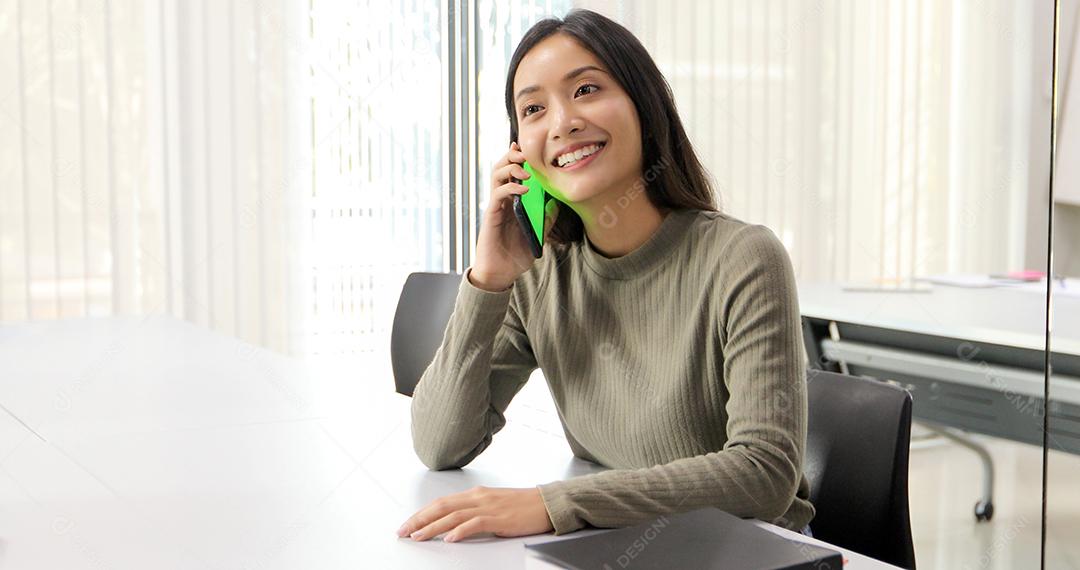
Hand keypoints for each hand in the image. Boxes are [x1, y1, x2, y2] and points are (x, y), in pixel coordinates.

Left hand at [396, 486, 553, 542]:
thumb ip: (474, 511)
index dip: (421, 513)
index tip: (407, 524)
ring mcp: (488, 507)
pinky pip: (475, 523)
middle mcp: (478, 497)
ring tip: (418, 536)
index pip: (441, 502)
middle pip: (442, 507)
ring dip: (432, 527)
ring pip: (453, 515)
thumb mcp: (493, 505)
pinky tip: (450, 539)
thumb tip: (453, 524)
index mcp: (476, 494)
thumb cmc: (522, 506)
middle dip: (419, 520)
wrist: (547, 504)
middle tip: (403, 531)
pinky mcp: (499, 518)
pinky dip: (460, 531)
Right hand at [471, 141, 559, 291]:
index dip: (518, 157)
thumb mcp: (538, 235)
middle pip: (501, 167)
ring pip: (496, 175)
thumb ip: (546, 219)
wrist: (501, 273)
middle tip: (526, 152)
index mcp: (512, 201)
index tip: (530, 147)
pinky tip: (524, 190)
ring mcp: (496, 206)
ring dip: (511, 167)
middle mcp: (502, 200)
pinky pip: (498, 194)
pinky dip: (510, 188)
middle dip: (513, 155)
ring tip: (526, 169)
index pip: (512, 172)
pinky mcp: (492, 215)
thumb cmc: (516, 254)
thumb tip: (557, 203)